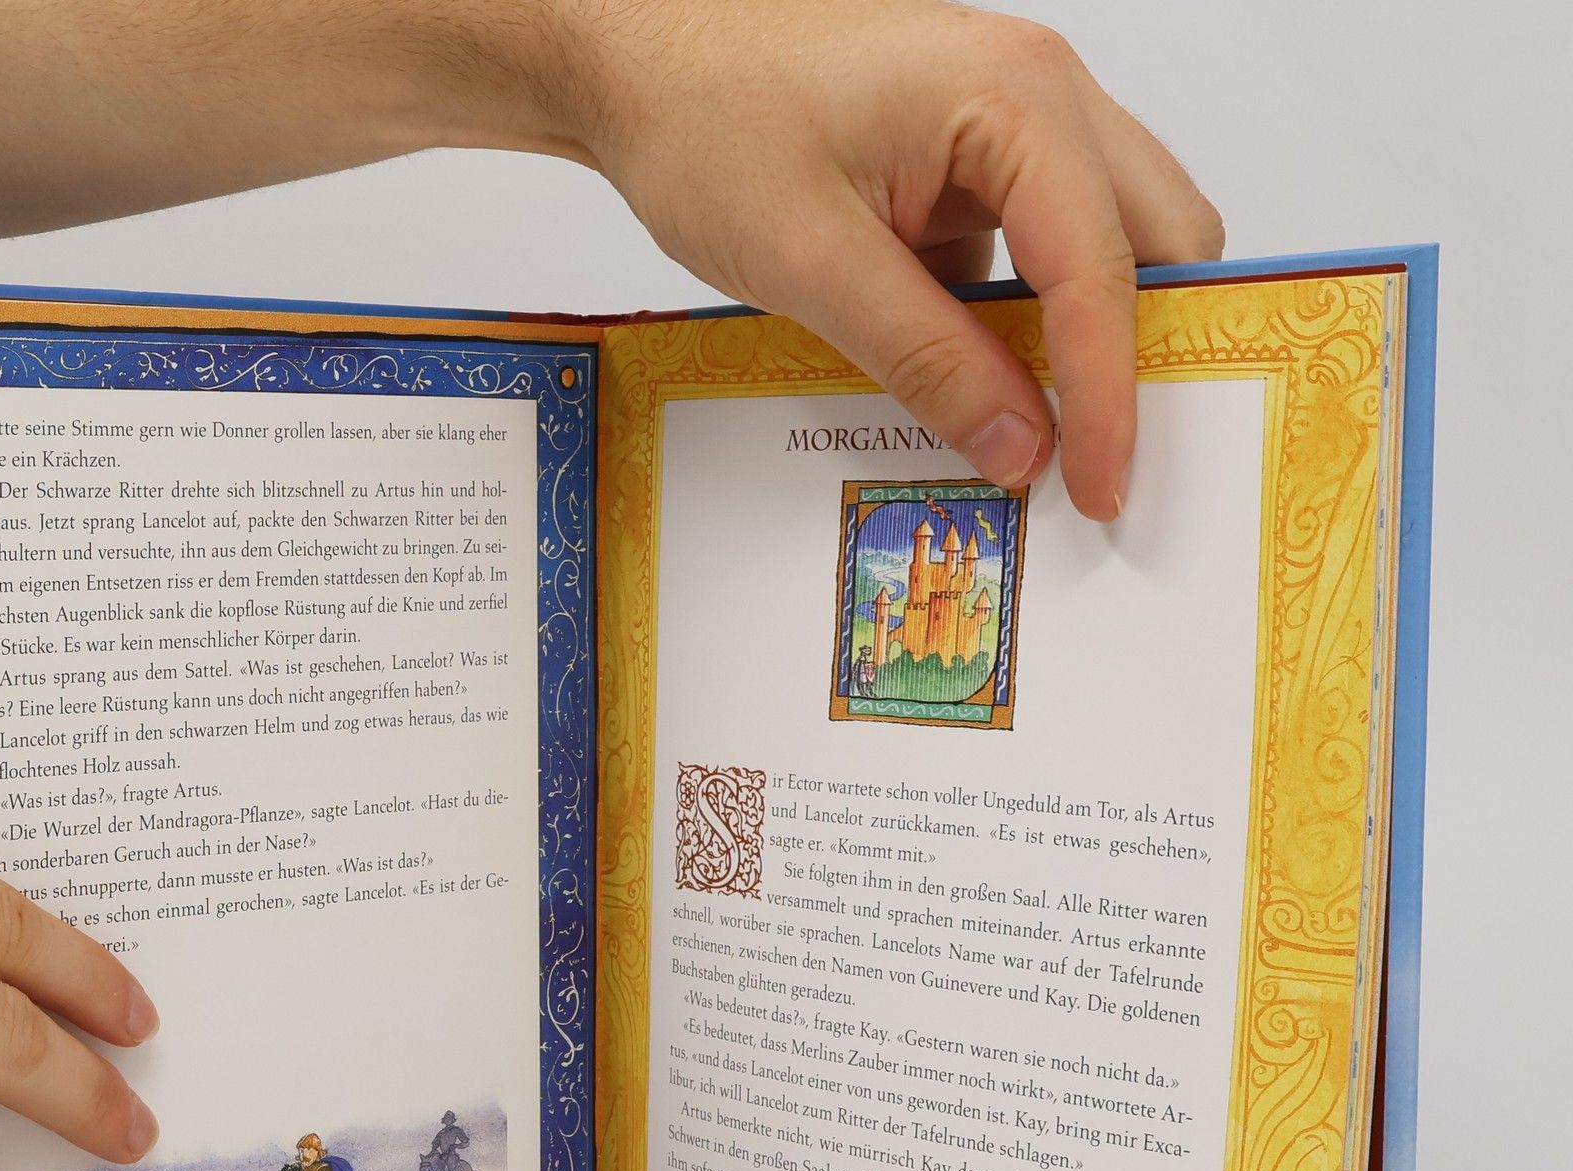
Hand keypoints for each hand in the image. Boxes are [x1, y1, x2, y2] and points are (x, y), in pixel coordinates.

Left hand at [555, 0, 1223, 516]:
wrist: (640, 57)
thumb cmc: (708, 118)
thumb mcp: (812, 261)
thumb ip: (928, 358)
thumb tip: (1022, 447)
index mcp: (1017, 98)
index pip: (1104, 267)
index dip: (1109, 393)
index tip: (1102, 487)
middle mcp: (1037, 97)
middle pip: (1154, 239)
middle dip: (1138, 354)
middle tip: (1102, 467)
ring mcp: (1008, 130)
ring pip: (1103, 249)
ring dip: (1079, 344)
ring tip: (1043, 443)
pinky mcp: (969, 170)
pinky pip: (1032, 258)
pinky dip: (1019, 331)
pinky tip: (978, 397)